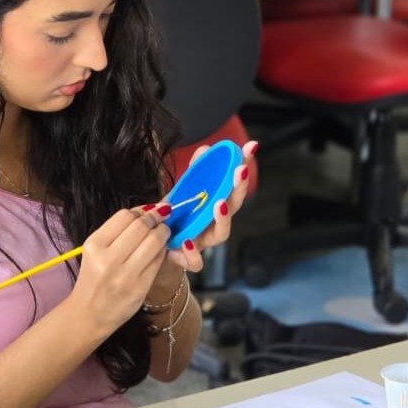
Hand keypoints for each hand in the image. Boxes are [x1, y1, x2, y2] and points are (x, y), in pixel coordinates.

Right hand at [71, 204, 172, 333]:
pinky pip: (158, 261)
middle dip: (156, 219)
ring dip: (163, 233)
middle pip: (141, 226)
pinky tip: (159, 250)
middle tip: (162, 218)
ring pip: (154, 241)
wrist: (89, 313)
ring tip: (163, 232)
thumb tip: (148, 208)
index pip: (125, 216)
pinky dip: (162, 251)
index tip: (150, 210)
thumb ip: (118, 230)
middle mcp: (108, 259)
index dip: (142, 210)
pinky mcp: (140, 288)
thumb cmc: (94, 277)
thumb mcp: (96, 249)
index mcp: (94, 245)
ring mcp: (125, 275)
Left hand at [166, 140, 257, 272]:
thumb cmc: (175, 219)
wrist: (157, 248)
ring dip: (222, 218)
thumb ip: (193, 174)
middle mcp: (214, 224)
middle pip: (233, 206)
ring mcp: (204, 242)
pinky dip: (192, 253)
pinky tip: (187, 242)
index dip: (243, 165)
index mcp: (215, 205)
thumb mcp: (180, 194)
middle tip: (240, 170)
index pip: (232, 184)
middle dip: (238, 188)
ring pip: (221, 234)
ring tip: (220, 203)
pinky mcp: (188, 259)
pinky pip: (195, 261)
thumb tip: (204, 149)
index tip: (251, 146)